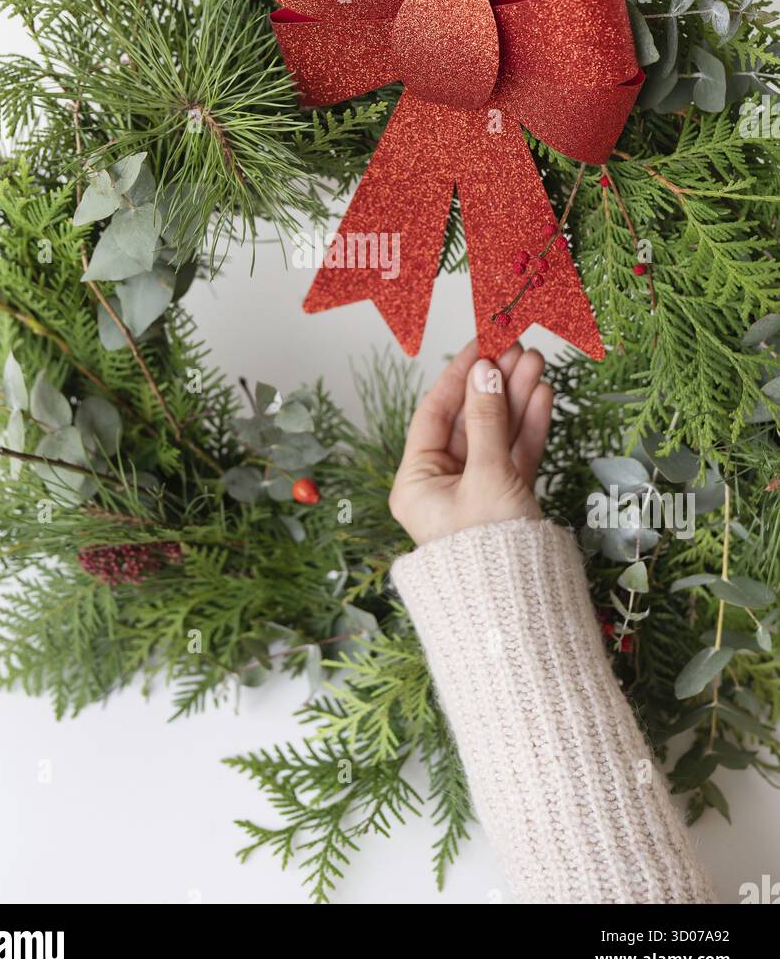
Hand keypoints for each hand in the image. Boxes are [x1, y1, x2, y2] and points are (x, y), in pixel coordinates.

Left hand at [388, 339, 553, 545]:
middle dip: (495, 383)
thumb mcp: (487, 479)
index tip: (479, 343)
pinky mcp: (507, 503)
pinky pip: (515, 456)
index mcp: (416, 484)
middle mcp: (443, 487)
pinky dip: (530, 427)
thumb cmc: (491, 554)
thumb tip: (484, 372)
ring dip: (516, 398)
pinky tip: (542, 394)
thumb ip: (489, 422)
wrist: (523, 614)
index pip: (434, 414)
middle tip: (516, 346)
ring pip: (497, 434)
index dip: (458, 376)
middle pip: (469, 421)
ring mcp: (477, 494)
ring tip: (536, 361)